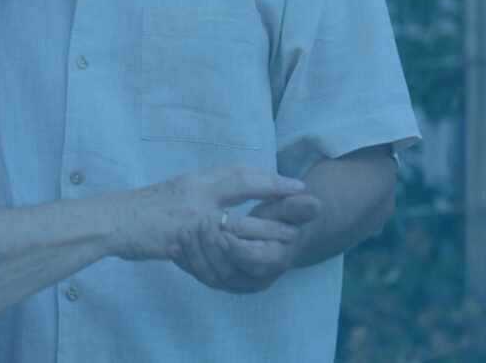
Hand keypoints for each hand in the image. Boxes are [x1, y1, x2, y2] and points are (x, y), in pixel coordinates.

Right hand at [114, 163, 305, 261]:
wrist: (114, 221)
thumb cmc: (140, 212)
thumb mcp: (171, 195)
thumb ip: (195, 197)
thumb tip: (213, 201)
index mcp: (194, 181)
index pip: (234, 170)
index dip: (261, 174)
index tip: (284, 178)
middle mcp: (196, 190)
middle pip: (241, 181)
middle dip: (272, 187)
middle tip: (299, 192)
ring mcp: (192, 213)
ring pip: (238, 218)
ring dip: (267, 226)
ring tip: (292, 233)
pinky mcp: (186, 235)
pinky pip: (220, 242)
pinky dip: (242, 248)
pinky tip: (257, 254)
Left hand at [170, 192, 321, 292]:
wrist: (277, 232)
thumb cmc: (283, 217)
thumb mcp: (290, 210)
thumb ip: (297, 208)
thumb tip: (313, 203)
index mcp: (274, 261)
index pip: (256, 263)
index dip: (238, 251)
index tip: (222, 233)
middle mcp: (256, 279)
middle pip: (228, 273)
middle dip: (210, 250)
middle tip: (197, 224)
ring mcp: (236, 281)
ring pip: (210, 277)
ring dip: (194, 256)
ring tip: (180, 234)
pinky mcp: (220, 277)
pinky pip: (200, 274)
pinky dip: (185, 263)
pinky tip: (172, 248)